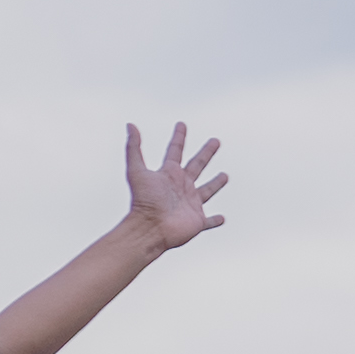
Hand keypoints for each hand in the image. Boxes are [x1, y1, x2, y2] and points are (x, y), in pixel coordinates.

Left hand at [124, 121, 228, 247]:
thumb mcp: (136, 171)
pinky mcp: (196, 221)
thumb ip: (133, 148)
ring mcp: (190, 204)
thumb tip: (130, 124)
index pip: (175, 151)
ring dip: (215, 184)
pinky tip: (222, 219)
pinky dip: (215, 220)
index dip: (178, 137)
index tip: (181, 124)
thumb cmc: (142, 202)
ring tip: (224, 176)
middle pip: (197, 165)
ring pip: (207, 191)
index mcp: (169, 174)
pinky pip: (209, 221)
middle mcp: (180, 187)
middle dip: (206, 153)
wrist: (148, 229)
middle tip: (215, 141)